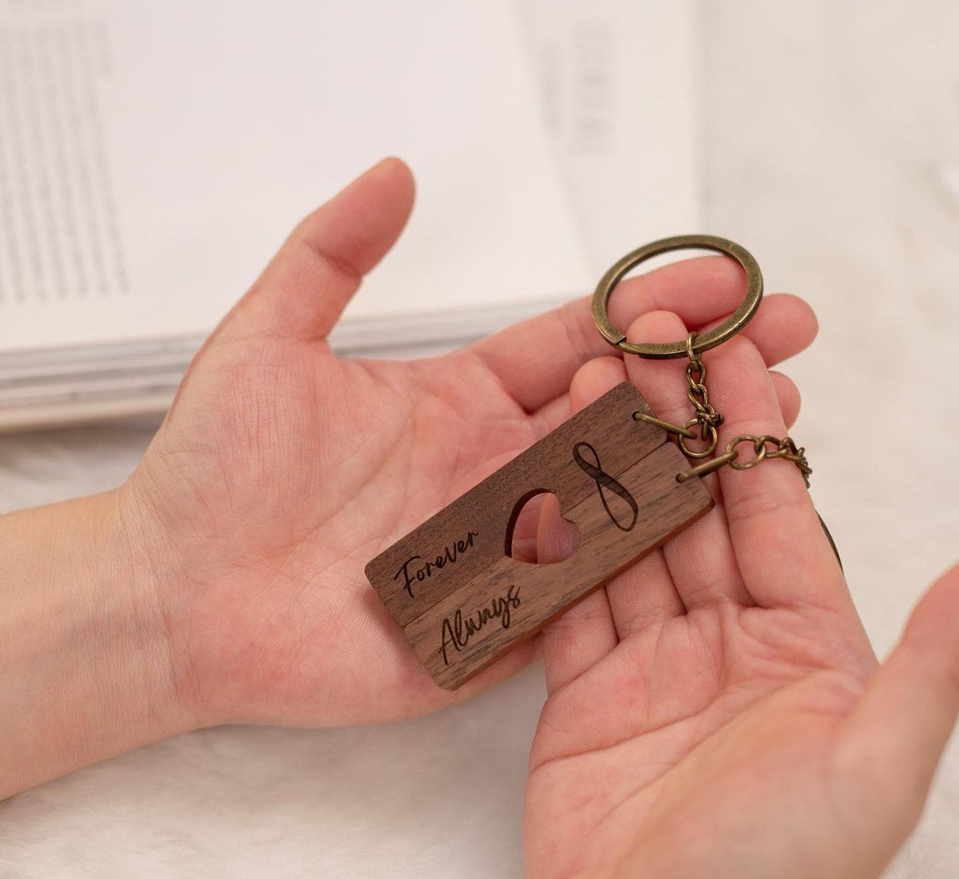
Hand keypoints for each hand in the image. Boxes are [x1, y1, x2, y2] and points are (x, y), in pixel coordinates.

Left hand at [119, 159, 818, 728]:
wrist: (172, 600)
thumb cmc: (209, 477)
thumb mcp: (265, 343)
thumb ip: (330, 255)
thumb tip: (395, 172)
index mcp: (460, 402)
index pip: (580, 344)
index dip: (655, 310)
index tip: (727, 278)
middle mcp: (497, 470)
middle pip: (625, 417)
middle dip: (709, 379)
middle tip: (786, 347)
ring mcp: (505, 548)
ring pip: (621, 500)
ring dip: (701, 465)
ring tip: (775, 428)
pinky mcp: (498, 625)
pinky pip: (585, 592)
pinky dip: (648, 564)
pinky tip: (713, 535)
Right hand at [523, 314, 958, 878]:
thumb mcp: (878, 766)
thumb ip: (932, 660)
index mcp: (810, 648)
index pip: (777, 510)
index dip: (750, 428)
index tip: (730, 350)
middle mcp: (731, 647)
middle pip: (695, 510)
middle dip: (669, 425)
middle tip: (642, 343)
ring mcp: (652, 669)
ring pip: (628, 542)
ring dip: (608, 467)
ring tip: (583, 387)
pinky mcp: (581, 700)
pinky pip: (567, 602)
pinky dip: (552, 542)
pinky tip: (540, 482)